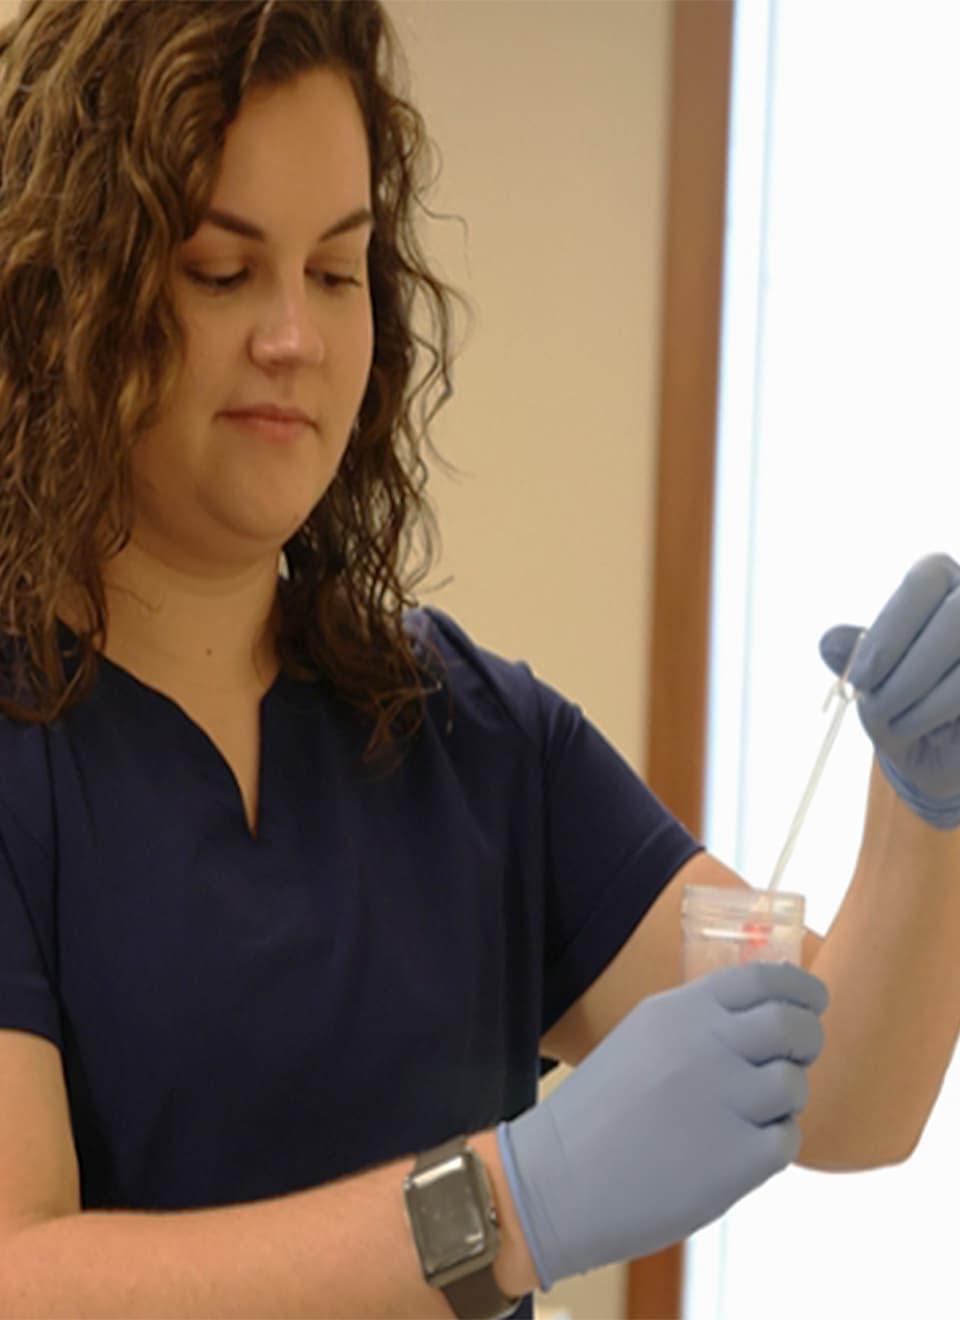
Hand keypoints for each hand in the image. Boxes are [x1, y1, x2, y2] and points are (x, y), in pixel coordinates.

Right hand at [497, 961, 828, 1290]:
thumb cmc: (598, 1110)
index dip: (799, 990)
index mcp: (681, 1010)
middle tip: (795, 1056)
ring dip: (785, 1097)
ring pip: (796, 1084)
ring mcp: (728, 1102)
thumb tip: (767, 1012)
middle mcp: (710, 1046)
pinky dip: (773, 1143)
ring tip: (751, 1111)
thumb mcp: (642, 1037)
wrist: (559, 1181)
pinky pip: (787, 1139)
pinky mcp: (739, 1160)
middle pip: (795, 1025)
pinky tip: (739, 1148)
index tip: (810, 1002)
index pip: (766, 979)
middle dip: (806, 1039)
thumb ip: (699, 1020)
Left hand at [819, 552, 959, 829]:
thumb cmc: (908, 700)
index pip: (924, 580)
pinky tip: (938, 734)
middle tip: (875, 708)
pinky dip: (950, 719)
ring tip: (900, 726)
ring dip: (928, 701)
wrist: (946, 751)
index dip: (890, 631)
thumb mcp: (877, 680)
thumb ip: (859, 656)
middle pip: (956, 615)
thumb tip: (830, 641)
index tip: (861, 679)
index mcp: (945, 580)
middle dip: (909, 672)